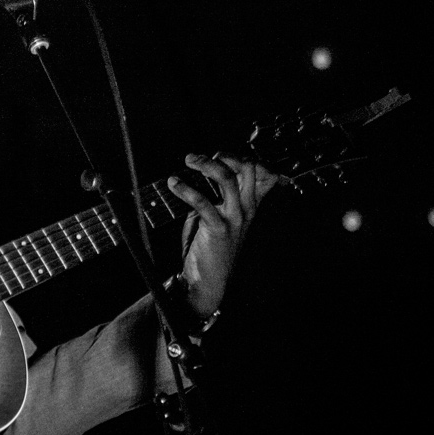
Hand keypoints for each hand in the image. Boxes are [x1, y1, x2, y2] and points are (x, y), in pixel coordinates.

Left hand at [168, 153, 277, 317]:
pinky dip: (185, 189)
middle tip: (201, 157)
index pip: (259, 172)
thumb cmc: (213, 247)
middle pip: (247, 168)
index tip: (219, 154)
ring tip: (189, 160)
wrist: (212, 280)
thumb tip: (205, 170)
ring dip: (205, 164)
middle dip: (224, 155)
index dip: (240, 157)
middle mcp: (246, 209)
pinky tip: (174, 184)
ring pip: (226, 178)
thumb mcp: (222, 217)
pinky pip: (202, 201)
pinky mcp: (218, 228)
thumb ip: (219, 196)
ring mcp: (235, 218)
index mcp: (249, 205)